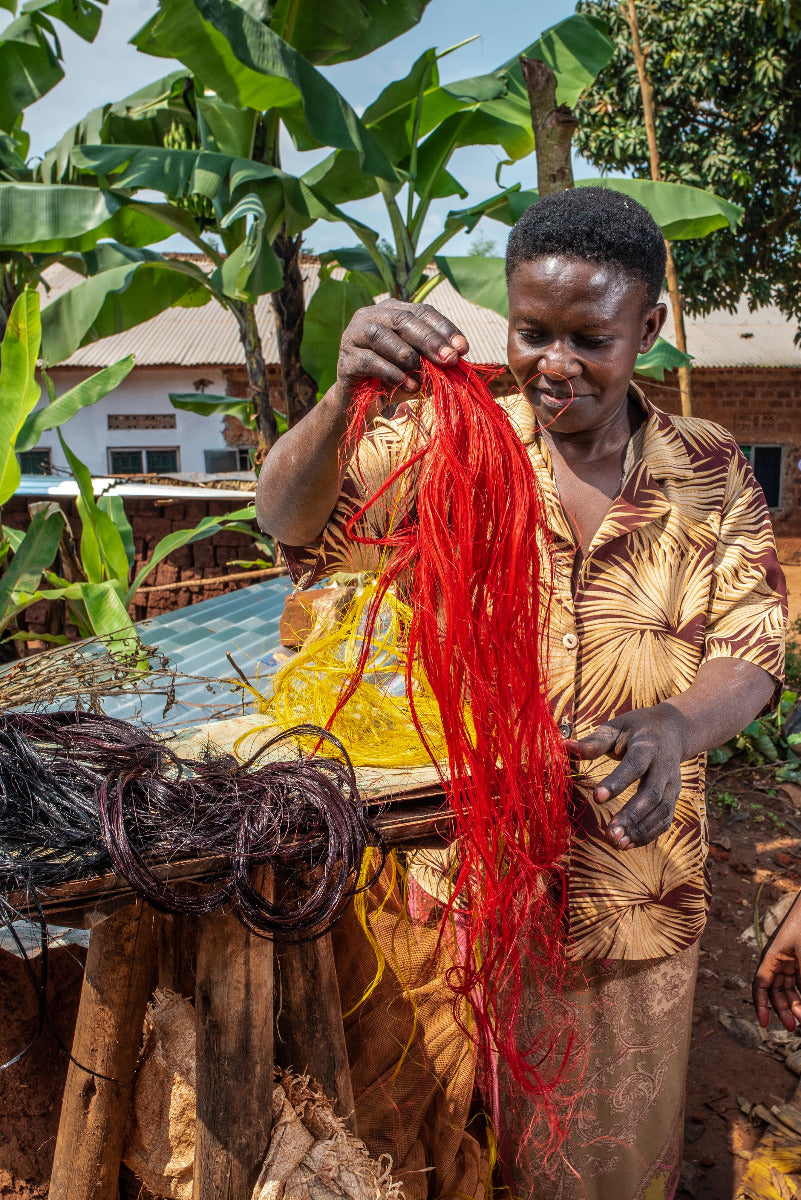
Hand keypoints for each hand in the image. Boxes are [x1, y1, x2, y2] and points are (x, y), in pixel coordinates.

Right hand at [333, 298, 467, 410]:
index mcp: (392, 311)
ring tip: (423, 375)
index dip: (444, 328)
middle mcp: (370, 316)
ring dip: (406, 355)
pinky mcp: (345, 360)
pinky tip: (408, 384)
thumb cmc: (395, 380)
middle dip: (429, 340)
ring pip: (381, 335)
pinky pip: (369, 361)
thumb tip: (456, 356)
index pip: (422, 311)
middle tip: (449, 360)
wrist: (362, 404)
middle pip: (403, 319)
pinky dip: (391, 373)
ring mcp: (353, 336)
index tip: (463, 348)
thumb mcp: (420, 367)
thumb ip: (435, 359)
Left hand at [566, 704, 689, 849]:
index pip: (634, 766)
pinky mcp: (674, 796)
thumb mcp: (615, 728)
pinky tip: (628, 844)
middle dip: (632, 815)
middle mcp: (664, 766)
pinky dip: (649, 834)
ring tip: (617, 843)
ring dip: (640, 829)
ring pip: (662, 810)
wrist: (673, 729)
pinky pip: (665, 819)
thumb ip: (593, 742)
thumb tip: (563, 746)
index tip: (597, 797)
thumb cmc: (635, 729)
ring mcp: (673, 783)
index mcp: (647, 746)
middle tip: (610, 834)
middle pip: (652, 794)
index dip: (617, 782)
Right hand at [753, 893, 800, 1029]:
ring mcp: (790, 962)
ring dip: (794, 1004)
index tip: (763, 1024)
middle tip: (792, 1027)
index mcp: (771, 957)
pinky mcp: (800, 962)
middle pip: (774, 991)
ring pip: (788, 989)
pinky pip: (798, 982)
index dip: (760, 1005)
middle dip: (781, 1010)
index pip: (760, 985)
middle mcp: (777, 961)